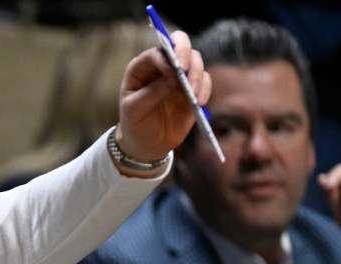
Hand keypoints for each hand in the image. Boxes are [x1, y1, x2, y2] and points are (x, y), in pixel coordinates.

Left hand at [114, 30, 210, 165]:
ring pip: (196, 60)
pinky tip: (198, 102)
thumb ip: (151, 92)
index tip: (171, 72)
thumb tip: (173, 78)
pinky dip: (205, 88)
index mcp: (142, 67)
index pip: (157, 52)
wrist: (147, 144)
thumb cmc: (135, 123)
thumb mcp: (134, 110)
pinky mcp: (193, 89)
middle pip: (180, 43)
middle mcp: (162, 65)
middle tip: (185, 69)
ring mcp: (180, 76)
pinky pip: (205, 80)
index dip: (166, 58)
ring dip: (196, 74)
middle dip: (184, 51)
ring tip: (192, 94)